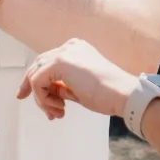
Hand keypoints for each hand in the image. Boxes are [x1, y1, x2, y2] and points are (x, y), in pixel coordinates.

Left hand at [18, 39, 136, 120]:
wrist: (123, 95)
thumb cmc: (108, 94)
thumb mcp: (78, 88)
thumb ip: (61, 86)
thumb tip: (46, 94)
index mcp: (75, 49)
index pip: (48, 64)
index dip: (40, 85)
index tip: (42, 103)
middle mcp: (68, 47)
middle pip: (38, 67)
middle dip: (36, 92)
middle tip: (45, 112)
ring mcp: (63, 53)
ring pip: (35, 76)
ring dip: (43, 99)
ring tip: (57, 112)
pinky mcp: (59, 63)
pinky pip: (37, 82)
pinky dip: (43, 99)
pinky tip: (59, 107)